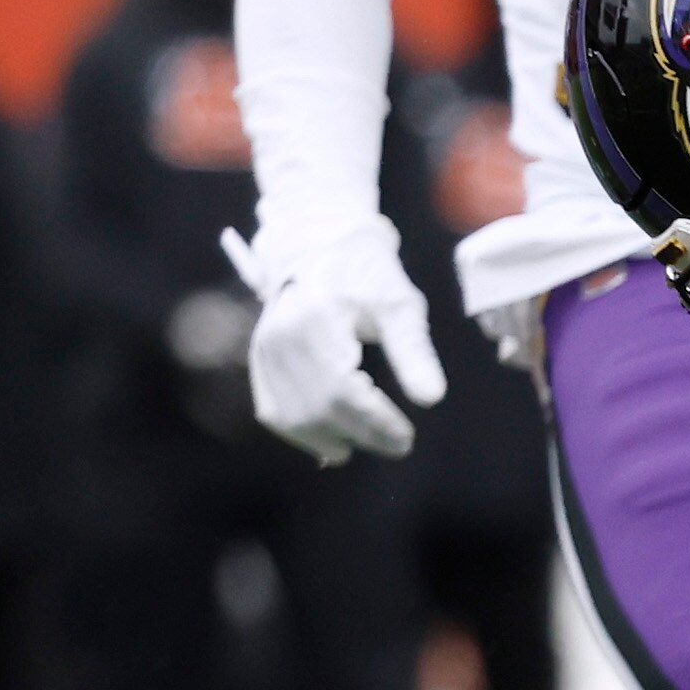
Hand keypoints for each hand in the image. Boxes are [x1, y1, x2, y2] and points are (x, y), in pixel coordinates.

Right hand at [224, 225, 443, 462]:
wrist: (320, 246)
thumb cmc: (366, 275)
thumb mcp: (400, 305)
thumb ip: (414, 351)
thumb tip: (431, 398)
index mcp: (314, 319)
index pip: (344, 390)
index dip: (375, 423)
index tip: (406, 438)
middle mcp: (280, 337)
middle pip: (319, 409)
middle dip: (361, 434)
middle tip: (398, 444)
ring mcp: (263, 350)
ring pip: (293, 418)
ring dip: (332, 440)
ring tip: (368, 442)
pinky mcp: (258, 360)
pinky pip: (274, 412)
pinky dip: (304, 434)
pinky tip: (334, 441)